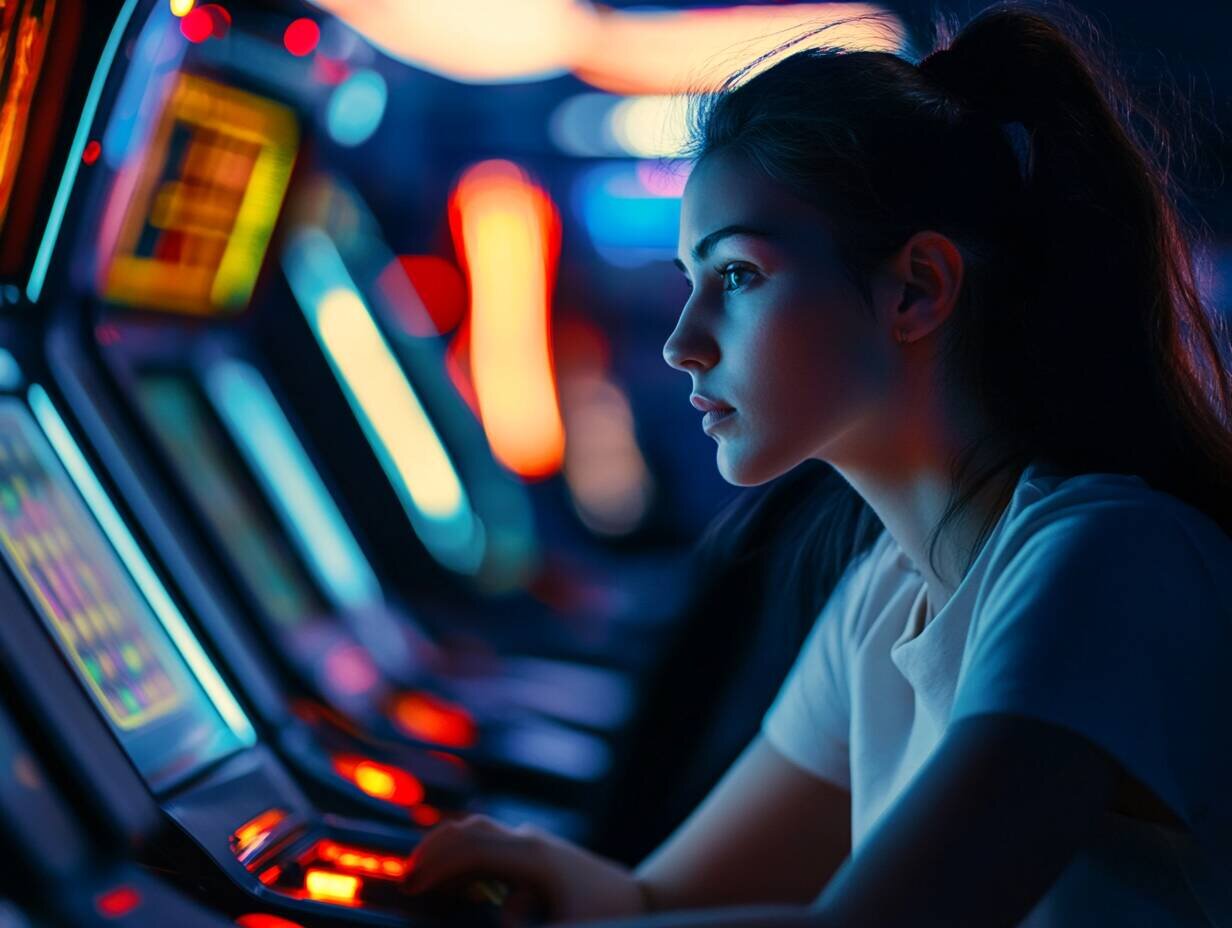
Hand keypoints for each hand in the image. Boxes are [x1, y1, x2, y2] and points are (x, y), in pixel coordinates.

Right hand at [405, 815, 646, 922]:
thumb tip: (502, 922)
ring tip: (420, 880)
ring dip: (448, 852)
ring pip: (479, 834)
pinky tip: (451, 882)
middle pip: (470, 832)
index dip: (436, 865)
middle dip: (433, 853)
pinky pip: (491, 846)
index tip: (409, 885)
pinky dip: (465, 858)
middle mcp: (529, 842)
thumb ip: (521, 925)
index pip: (471, 847)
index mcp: (532, 856)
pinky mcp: (535, 853)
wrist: (640, 901)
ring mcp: (532, 844)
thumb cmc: (605, 917)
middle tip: (404, 882)